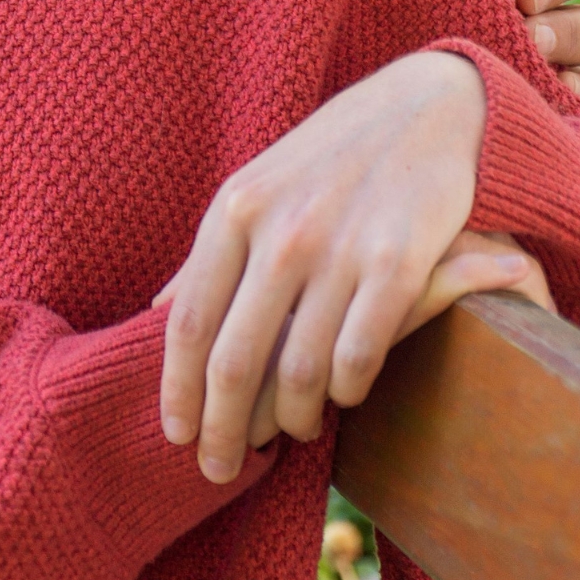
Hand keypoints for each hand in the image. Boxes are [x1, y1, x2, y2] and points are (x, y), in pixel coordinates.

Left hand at [157, 51, 538, 481]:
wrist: (424, 110)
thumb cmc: (328, 161)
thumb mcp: (254, 191)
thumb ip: (208, 254)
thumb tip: (154, 316)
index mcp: (233, 211)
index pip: (189, 322)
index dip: (178, 389)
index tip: (175, 436)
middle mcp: (280, 231)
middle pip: (236, 359)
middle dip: (223, 428)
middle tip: (218, 470)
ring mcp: (339, 247)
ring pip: (301, 369)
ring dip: (293, 418)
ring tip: (292, 434)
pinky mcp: (398, 262)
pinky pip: (360, 353)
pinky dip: (348, 389)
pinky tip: (345, 396)